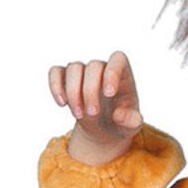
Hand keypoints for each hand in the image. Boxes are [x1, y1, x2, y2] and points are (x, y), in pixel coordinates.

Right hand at [47, 49, 142, 164]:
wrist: (105, 129)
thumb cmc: (122, 123)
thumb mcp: (132, 127)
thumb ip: (132, 121)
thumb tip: (118, 115)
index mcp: (123, 74)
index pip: (118, 59)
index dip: (112, 72)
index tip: (109, 94)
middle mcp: (102, 68)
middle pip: (93, 66)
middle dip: (90, 91)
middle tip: (93, 113)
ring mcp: (83, 72)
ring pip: (73, 68)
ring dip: (73, 92)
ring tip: (79, 115)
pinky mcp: (66, 78)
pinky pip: (56, 72)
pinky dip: (55, 86)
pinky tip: (62, 104)